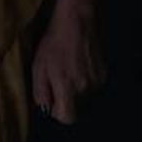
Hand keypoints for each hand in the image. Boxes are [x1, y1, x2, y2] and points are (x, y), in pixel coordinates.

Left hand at [31, 2, 104, 124]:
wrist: (76, 24)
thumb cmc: (53, 45)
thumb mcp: (38, 68)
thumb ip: (40, 92)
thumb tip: (46, 109)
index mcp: (67, 86)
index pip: (68, 118)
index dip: (58, 113)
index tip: (53, 100)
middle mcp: (85, 87)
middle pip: (75, 107)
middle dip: (65, 98)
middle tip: (58, 79)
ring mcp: (97, 81)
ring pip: (83, 98)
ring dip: (75, 89)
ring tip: (68, 69)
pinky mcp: (103, 75)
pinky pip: (91, 87)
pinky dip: (84, 81)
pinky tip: (78, 65)